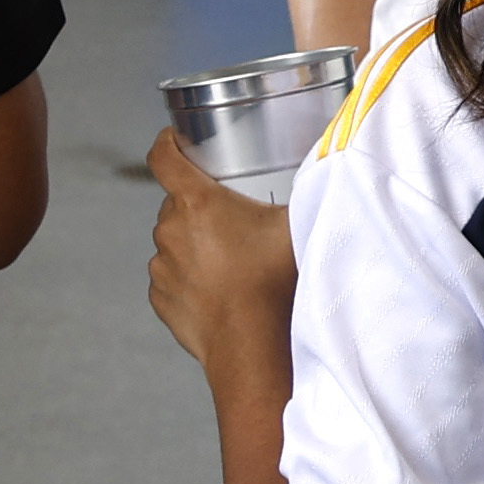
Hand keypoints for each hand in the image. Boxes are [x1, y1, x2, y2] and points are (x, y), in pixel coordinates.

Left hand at [143, 131, 297, 375]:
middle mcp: (170, 230)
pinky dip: (189, 276)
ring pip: (173, 242)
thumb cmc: (272, 282)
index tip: (173, 140)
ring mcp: (161, 266)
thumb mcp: (295, 226)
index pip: (162, 158)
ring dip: (194, 244)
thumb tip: (322, 171)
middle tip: (231, 218)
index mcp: (196, 203)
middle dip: (198, 206)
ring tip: (230, 260)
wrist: (250, 344)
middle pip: (175, 203)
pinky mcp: (160, 297)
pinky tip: (219, 287)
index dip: (166, 144)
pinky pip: (172, 276)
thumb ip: (302, 194)